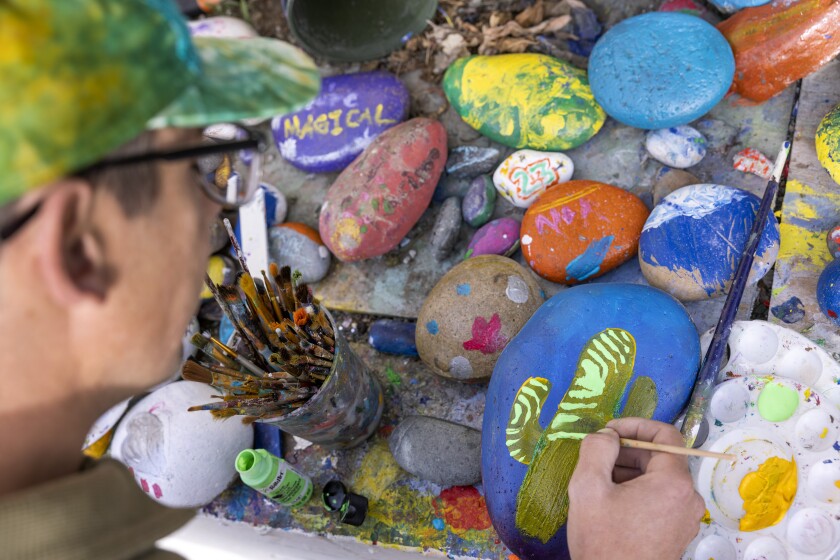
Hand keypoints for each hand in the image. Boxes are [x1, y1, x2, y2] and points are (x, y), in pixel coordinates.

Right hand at [567, 418, 704, 559]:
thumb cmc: (603, 541)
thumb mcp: (588, 487)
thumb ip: (597, 449)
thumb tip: (607, 435)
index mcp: (674, 483)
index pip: (666, 434)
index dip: (636, 425)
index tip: (609, 431)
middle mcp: (689, 498)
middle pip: (662, 457)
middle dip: (628, 450)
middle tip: (598, 456)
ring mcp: (686, 518)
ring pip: (659, 478)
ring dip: (630, 470)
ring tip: (600, 480)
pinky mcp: (677, 533)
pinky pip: (660, 498)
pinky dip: (638, 490)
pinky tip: (611, 501)